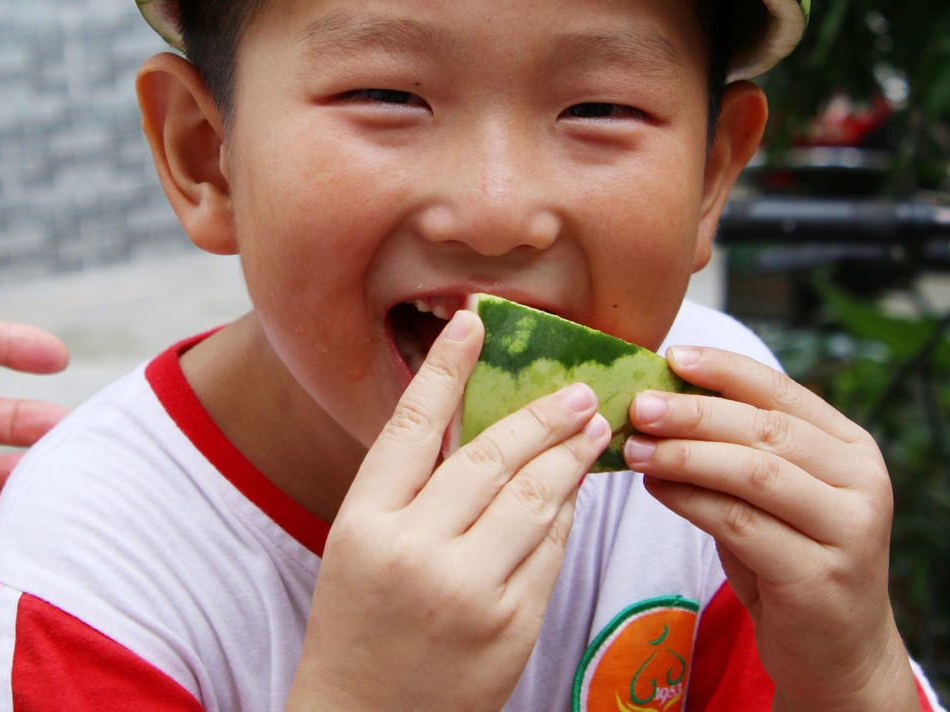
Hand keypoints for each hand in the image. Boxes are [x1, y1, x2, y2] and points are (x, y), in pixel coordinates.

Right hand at [286, 310, 610, 711]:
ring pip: (535, 498)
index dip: (446, 367)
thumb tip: (469, 417)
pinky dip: (566, 512)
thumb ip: (406, 486)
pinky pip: (550, 550)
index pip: (414, 425)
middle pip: (492, 456)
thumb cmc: (358, 624)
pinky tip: (576, 488)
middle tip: (576, 387)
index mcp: (365, 523)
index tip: (473, 323)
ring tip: (592, 425)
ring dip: (569, 455)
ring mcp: (469, 590)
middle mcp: (416, 551)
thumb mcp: (359, 545)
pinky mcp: (513, 626)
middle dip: (542, 415)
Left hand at [623, 346, 915, 711]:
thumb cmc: (793, 560)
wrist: (839, 653)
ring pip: (754, 473)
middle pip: (765, 430)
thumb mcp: (774, 496)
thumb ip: (738, 450)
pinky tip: (657, 488)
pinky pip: (742, 525)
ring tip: (636, 447)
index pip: (783, 392)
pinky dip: (691, 501)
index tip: (671, 356)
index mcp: (852, 447)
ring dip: (686, 455)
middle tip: (639, 405)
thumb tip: (660, 399)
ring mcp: (849, 530)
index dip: (726, 369)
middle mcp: (862, 481)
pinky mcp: (820, 577)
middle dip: (694, 412)